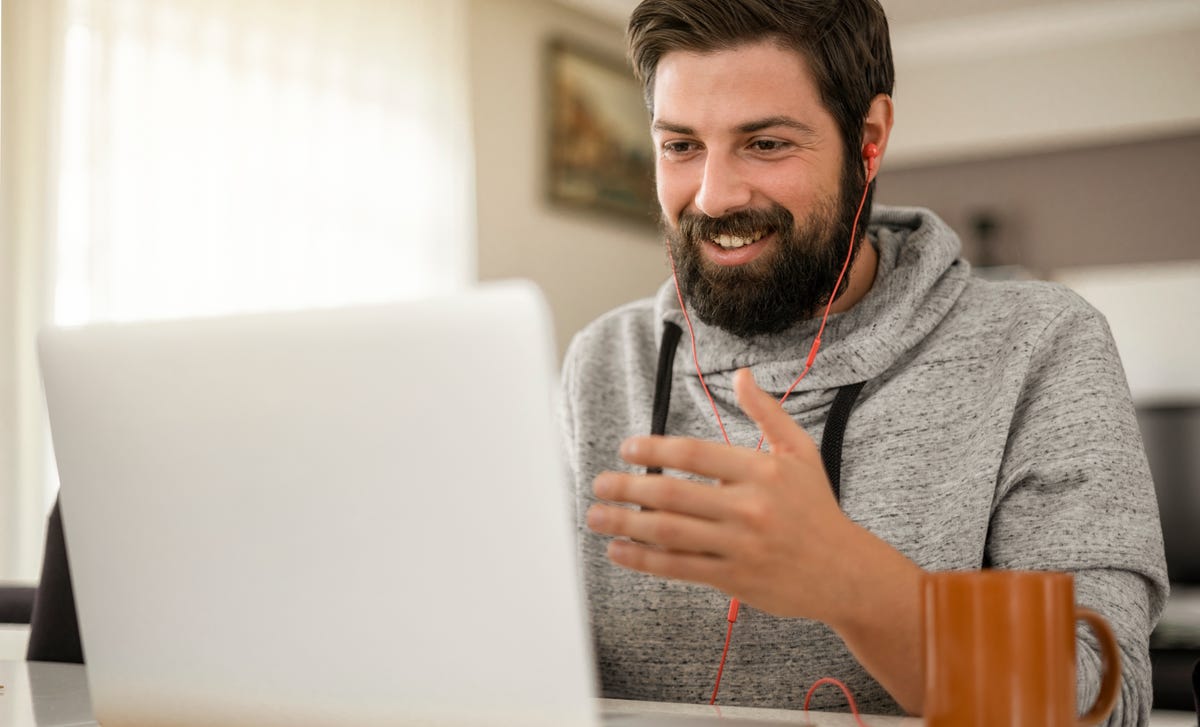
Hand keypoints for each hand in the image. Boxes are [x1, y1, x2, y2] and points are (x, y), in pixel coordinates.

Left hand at [587, 368, 870, 623]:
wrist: (845, 572)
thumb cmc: (816, 508)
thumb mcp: (801, 451)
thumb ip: (767, 412)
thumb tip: (741, 375)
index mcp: (762, 470)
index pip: (695, 453)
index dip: (654, 449)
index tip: (626, 449)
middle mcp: (749, 507)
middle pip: (672, 493)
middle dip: (627, 487)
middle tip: (598, 483)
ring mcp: (739, 545)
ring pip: (669, 532)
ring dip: (624, 524)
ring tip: (596, 515)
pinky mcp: (734, 578)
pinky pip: (678, 567)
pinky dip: (643, 559)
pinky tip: (618, 550)